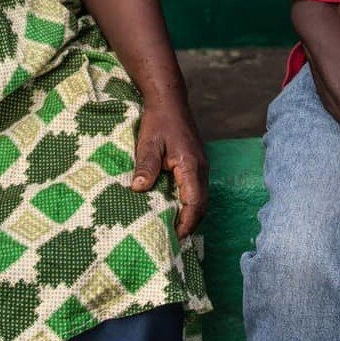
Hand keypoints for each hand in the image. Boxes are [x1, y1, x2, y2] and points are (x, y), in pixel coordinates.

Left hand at [131, 97, 208, 238]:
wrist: (169, 100)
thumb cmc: (158, 120)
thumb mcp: (148, 143)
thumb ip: (145, 166)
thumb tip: (138, 189)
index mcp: (192, 166)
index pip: (195, 202)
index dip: (187, 222)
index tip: (175, 237)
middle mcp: (201, 168)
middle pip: (202, 205)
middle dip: (190, 224)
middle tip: (172, 240)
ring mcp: (200, 166)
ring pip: (200, 198)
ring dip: (189, 214)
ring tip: (172, 229)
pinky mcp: (195, 164)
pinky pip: (196, 189)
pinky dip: (188, 203)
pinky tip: (173, 208)